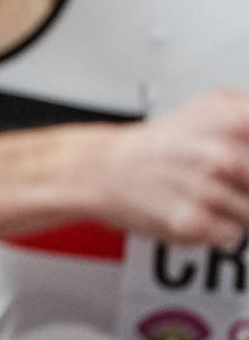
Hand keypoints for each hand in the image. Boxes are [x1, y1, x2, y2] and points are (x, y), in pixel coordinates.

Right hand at [94, 89, 248, 245]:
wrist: (105, 169)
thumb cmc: (159, 143)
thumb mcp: (214, 105)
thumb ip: (247, 117)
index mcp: (234, 120)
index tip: (241, 170)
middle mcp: (224, 155)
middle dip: (244, 188)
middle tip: (226, 183)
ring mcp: (208, 190)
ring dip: (232, 209)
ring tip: (206, 194)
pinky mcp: (194, 223)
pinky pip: (231, 234)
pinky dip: (217, 229)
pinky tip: (197, 210)